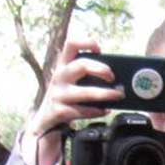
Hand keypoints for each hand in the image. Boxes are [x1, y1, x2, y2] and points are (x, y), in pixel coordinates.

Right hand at [22, 38, 122, 164]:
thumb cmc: (66, 97)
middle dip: (101, 69)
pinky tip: (105, 111)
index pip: (71, 44)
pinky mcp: (60, 111)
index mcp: (63, 65)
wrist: (46, 121)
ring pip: (85, 92)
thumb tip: (116, 76)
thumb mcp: (72, 81)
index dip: (87, 43)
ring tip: (118, 95)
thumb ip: (88, 74)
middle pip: (81, 65)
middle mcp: (59, 77)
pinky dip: (97, 111)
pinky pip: (82, 111)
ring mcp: (58, 94)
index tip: (99, 50)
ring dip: (105, 94)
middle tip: (112, 77)